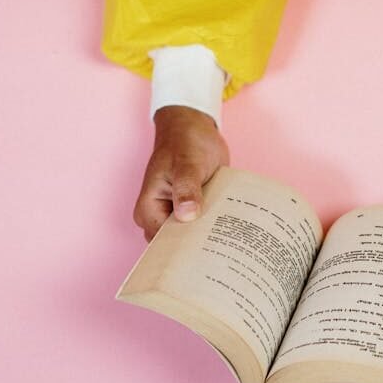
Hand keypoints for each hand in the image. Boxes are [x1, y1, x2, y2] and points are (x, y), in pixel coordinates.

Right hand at [134, 105, 229, 240]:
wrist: (194, 127)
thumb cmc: (185, 142)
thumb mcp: (187, 164)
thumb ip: (186, 189)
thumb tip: (186, 215)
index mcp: (148, 210)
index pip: (164, 244)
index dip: (185, 251)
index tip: (208, 255)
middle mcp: (159, 216)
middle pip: (178, 244)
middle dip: (199, 248)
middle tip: (226, 252)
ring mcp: (176, 213)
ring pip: (192, 236)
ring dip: (210, 237)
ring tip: (232, 243)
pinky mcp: (193, 209)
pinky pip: (203, 225)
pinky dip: (215, 226)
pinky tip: (233, 231)